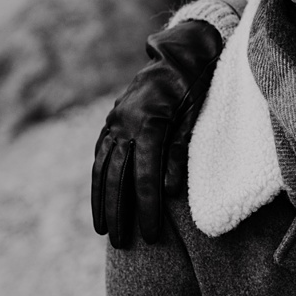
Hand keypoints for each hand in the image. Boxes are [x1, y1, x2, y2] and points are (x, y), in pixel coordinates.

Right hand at [91, 17, 224, 247]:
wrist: (182, 50)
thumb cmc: (197, 82)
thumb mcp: (197, 113)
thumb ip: (181, 149)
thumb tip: (170, 189)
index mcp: (151, 120)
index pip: (145, 174)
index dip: (147, 207)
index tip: (152, 235)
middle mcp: (127, 120)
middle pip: (119, 176)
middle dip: (120, 213)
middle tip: (123, 245)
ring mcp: (116, 118)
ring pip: (104, 166)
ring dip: (103, 200)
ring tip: (105, 231)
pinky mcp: (114, 118)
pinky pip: (101, 152)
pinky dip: (98, 177)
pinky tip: (99, 198)